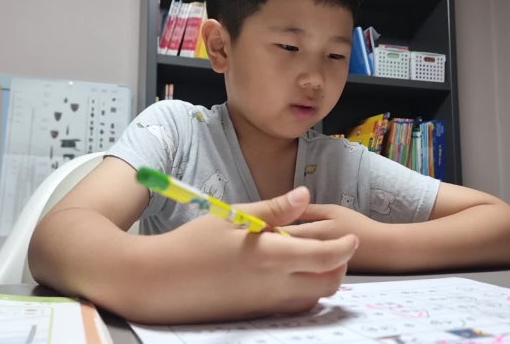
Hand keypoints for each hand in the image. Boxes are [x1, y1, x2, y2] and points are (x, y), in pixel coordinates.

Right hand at [126, 186, 359, 323]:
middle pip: (328, 284)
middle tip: (335, 248)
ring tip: (310, 258)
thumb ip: (273, 210)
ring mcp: (264, 305)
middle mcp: (274, 286)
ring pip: (312, 299)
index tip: (351, 238)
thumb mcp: (232, 216)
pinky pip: (291, 307)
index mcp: (271, 257)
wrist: (157, 281)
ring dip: (321, 280)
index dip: (345, 248)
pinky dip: (301, 292)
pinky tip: (285, 274)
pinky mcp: (254, 314)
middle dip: (340, 267)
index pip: (326, 257)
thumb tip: (305, 195)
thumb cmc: (191, 243)